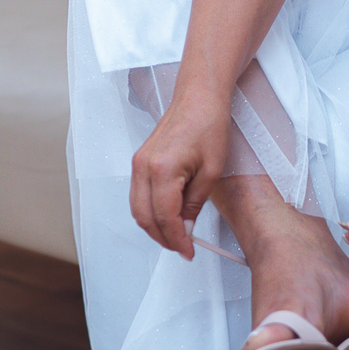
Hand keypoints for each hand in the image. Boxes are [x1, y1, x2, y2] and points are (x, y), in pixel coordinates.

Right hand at [129, 93, 230, 259]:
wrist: (199, 98)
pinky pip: (139, 195)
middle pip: (144, 217)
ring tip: (177, 237)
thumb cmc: (209, 125)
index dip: (176, 239)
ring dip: (154, 227)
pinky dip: (150, 211)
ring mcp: (138, 164)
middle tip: (183, 248)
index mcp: (162, 169)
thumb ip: (194, 204)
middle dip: (163, 238)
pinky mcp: (140, 162)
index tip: (188, 251)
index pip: (164, 217)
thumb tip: (186, 228)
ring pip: (138, 208)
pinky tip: (168, 217)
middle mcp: (143, 167)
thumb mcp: (211, 171)